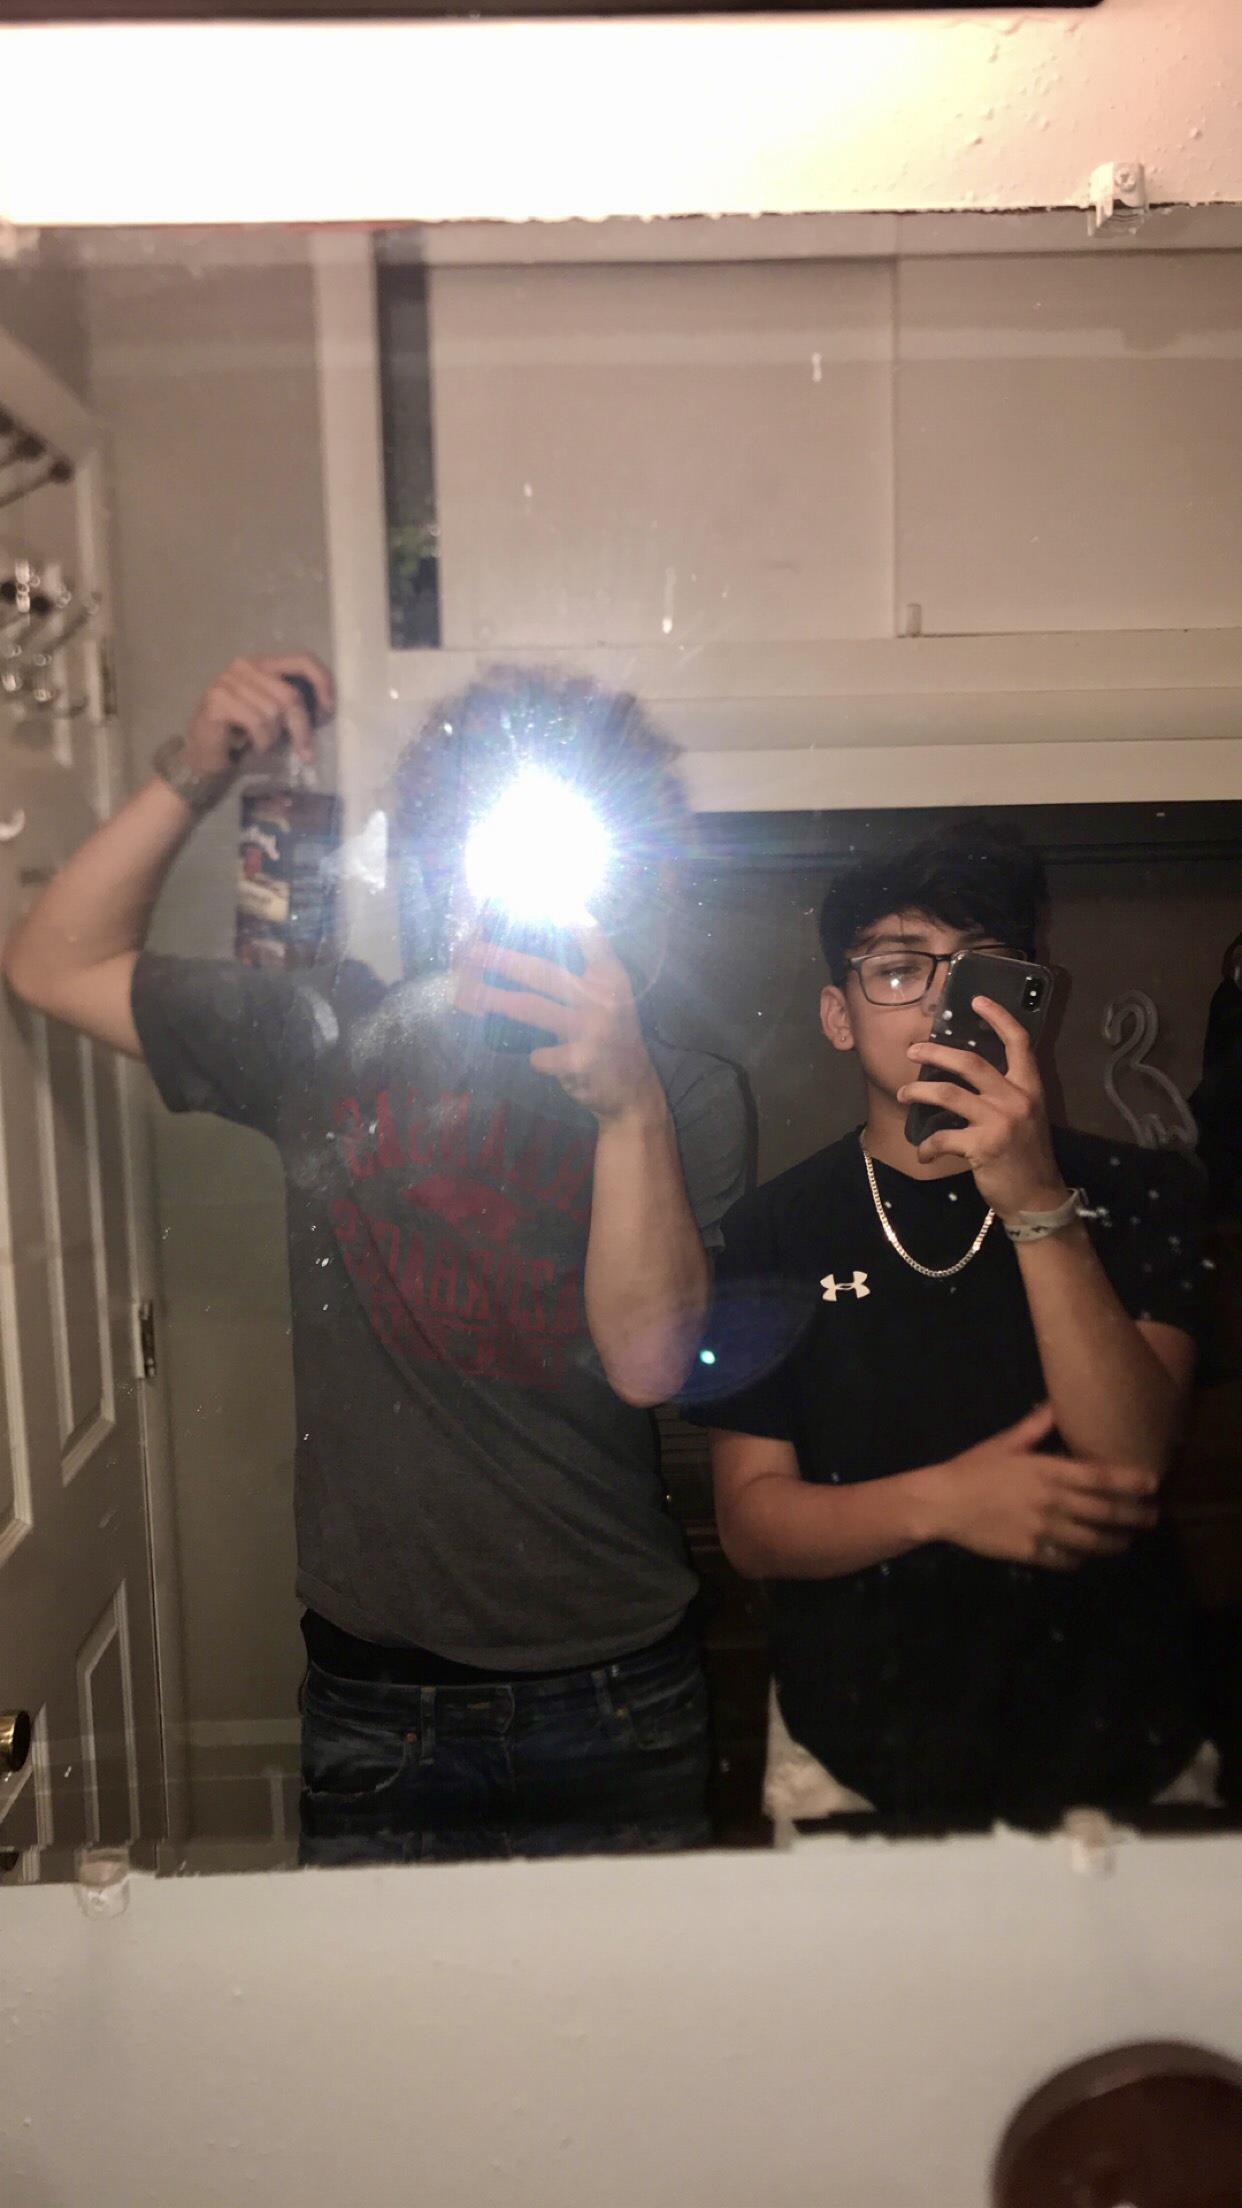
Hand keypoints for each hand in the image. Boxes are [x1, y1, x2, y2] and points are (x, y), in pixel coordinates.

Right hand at [184, 653, 334, 777]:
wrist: (206, 752)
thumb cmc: (244, 733)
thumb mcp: (275, 715)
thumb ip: (294, 705)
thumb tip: (326, 709)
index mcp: (263, 664)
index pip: (302, 659)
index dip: (322, 682)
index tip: (329, 710)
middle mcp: (245, 665)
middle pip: (290, 695)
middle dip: (302, 728)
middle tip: (305, 752)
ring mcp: (228, 680)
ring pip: (273, 712)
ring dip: (274, 737)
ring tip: (264, 743)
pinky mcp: (217, 699)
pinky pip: (256, 722)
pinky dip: (261, 741)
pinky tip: (253, 746)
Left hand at [453, 922, 659, 1122]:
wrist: (633, 1091)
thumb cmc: (611, 1036)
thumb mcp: (607, 1000)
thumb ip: (579, 978)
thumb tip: (520, 955)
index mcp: (611, 977)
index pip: (591, 936)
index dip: (568, 916)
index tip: (542, 901)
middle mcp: (603, 998)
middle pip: (542, 970)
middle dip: (500, 958)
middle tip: (470, 951)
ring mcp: (592, 1030)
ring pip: (530, 1007)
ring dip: (493, 1000)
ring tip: (463, 995)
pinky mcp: (579, 1061)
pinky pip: (538, 1054)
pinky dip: (535, 1056)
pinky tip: (543, 1059)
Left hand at [897, 994, 1064, 1217]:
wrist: (1037, 1198)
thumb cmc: (1027, 1155)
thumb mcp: (1026, 1116)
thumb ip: (1004, 1093)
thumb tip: (965, 1075)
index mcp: (1030, 1087)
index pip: (1018, 1042)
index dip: (998, 1017)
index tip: (976, 1000)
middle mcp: (1016, 1099)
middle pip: (969, 1061)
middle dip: (934, 1052)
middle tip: (913, 1049)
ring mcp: (999, 1122)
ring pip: (948, 1093)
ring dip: (919, 1091)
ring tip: (904, 1093)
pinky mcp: (982, 1146)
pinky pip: (942, 1137)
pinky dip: (927, 1145)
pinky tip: (923, 1151)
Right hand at [914, 1403, 1158, 1568]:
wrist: (942, 1503)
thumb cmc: (974, 1468)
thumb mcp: (1005, 1442)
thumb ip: (1035, 1426)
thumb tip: (1057, 1402)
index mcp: (1047, 1471)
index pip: (1099, 1476)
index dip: (1129, 1480)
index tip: (1152, 1483)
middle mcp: (1051, 1502)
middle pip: (1105, 1512)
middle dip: (1134, 1515)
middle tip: (1152, 1516)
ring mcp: (1043, 1531)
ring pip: (1092, 1541)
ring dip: (1115, 1542)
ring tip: (1127, 1541)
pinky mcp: (1032, 1554)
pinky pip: (1067, 1559)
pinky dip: (1082, 1557)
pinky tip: (1087, 1554)